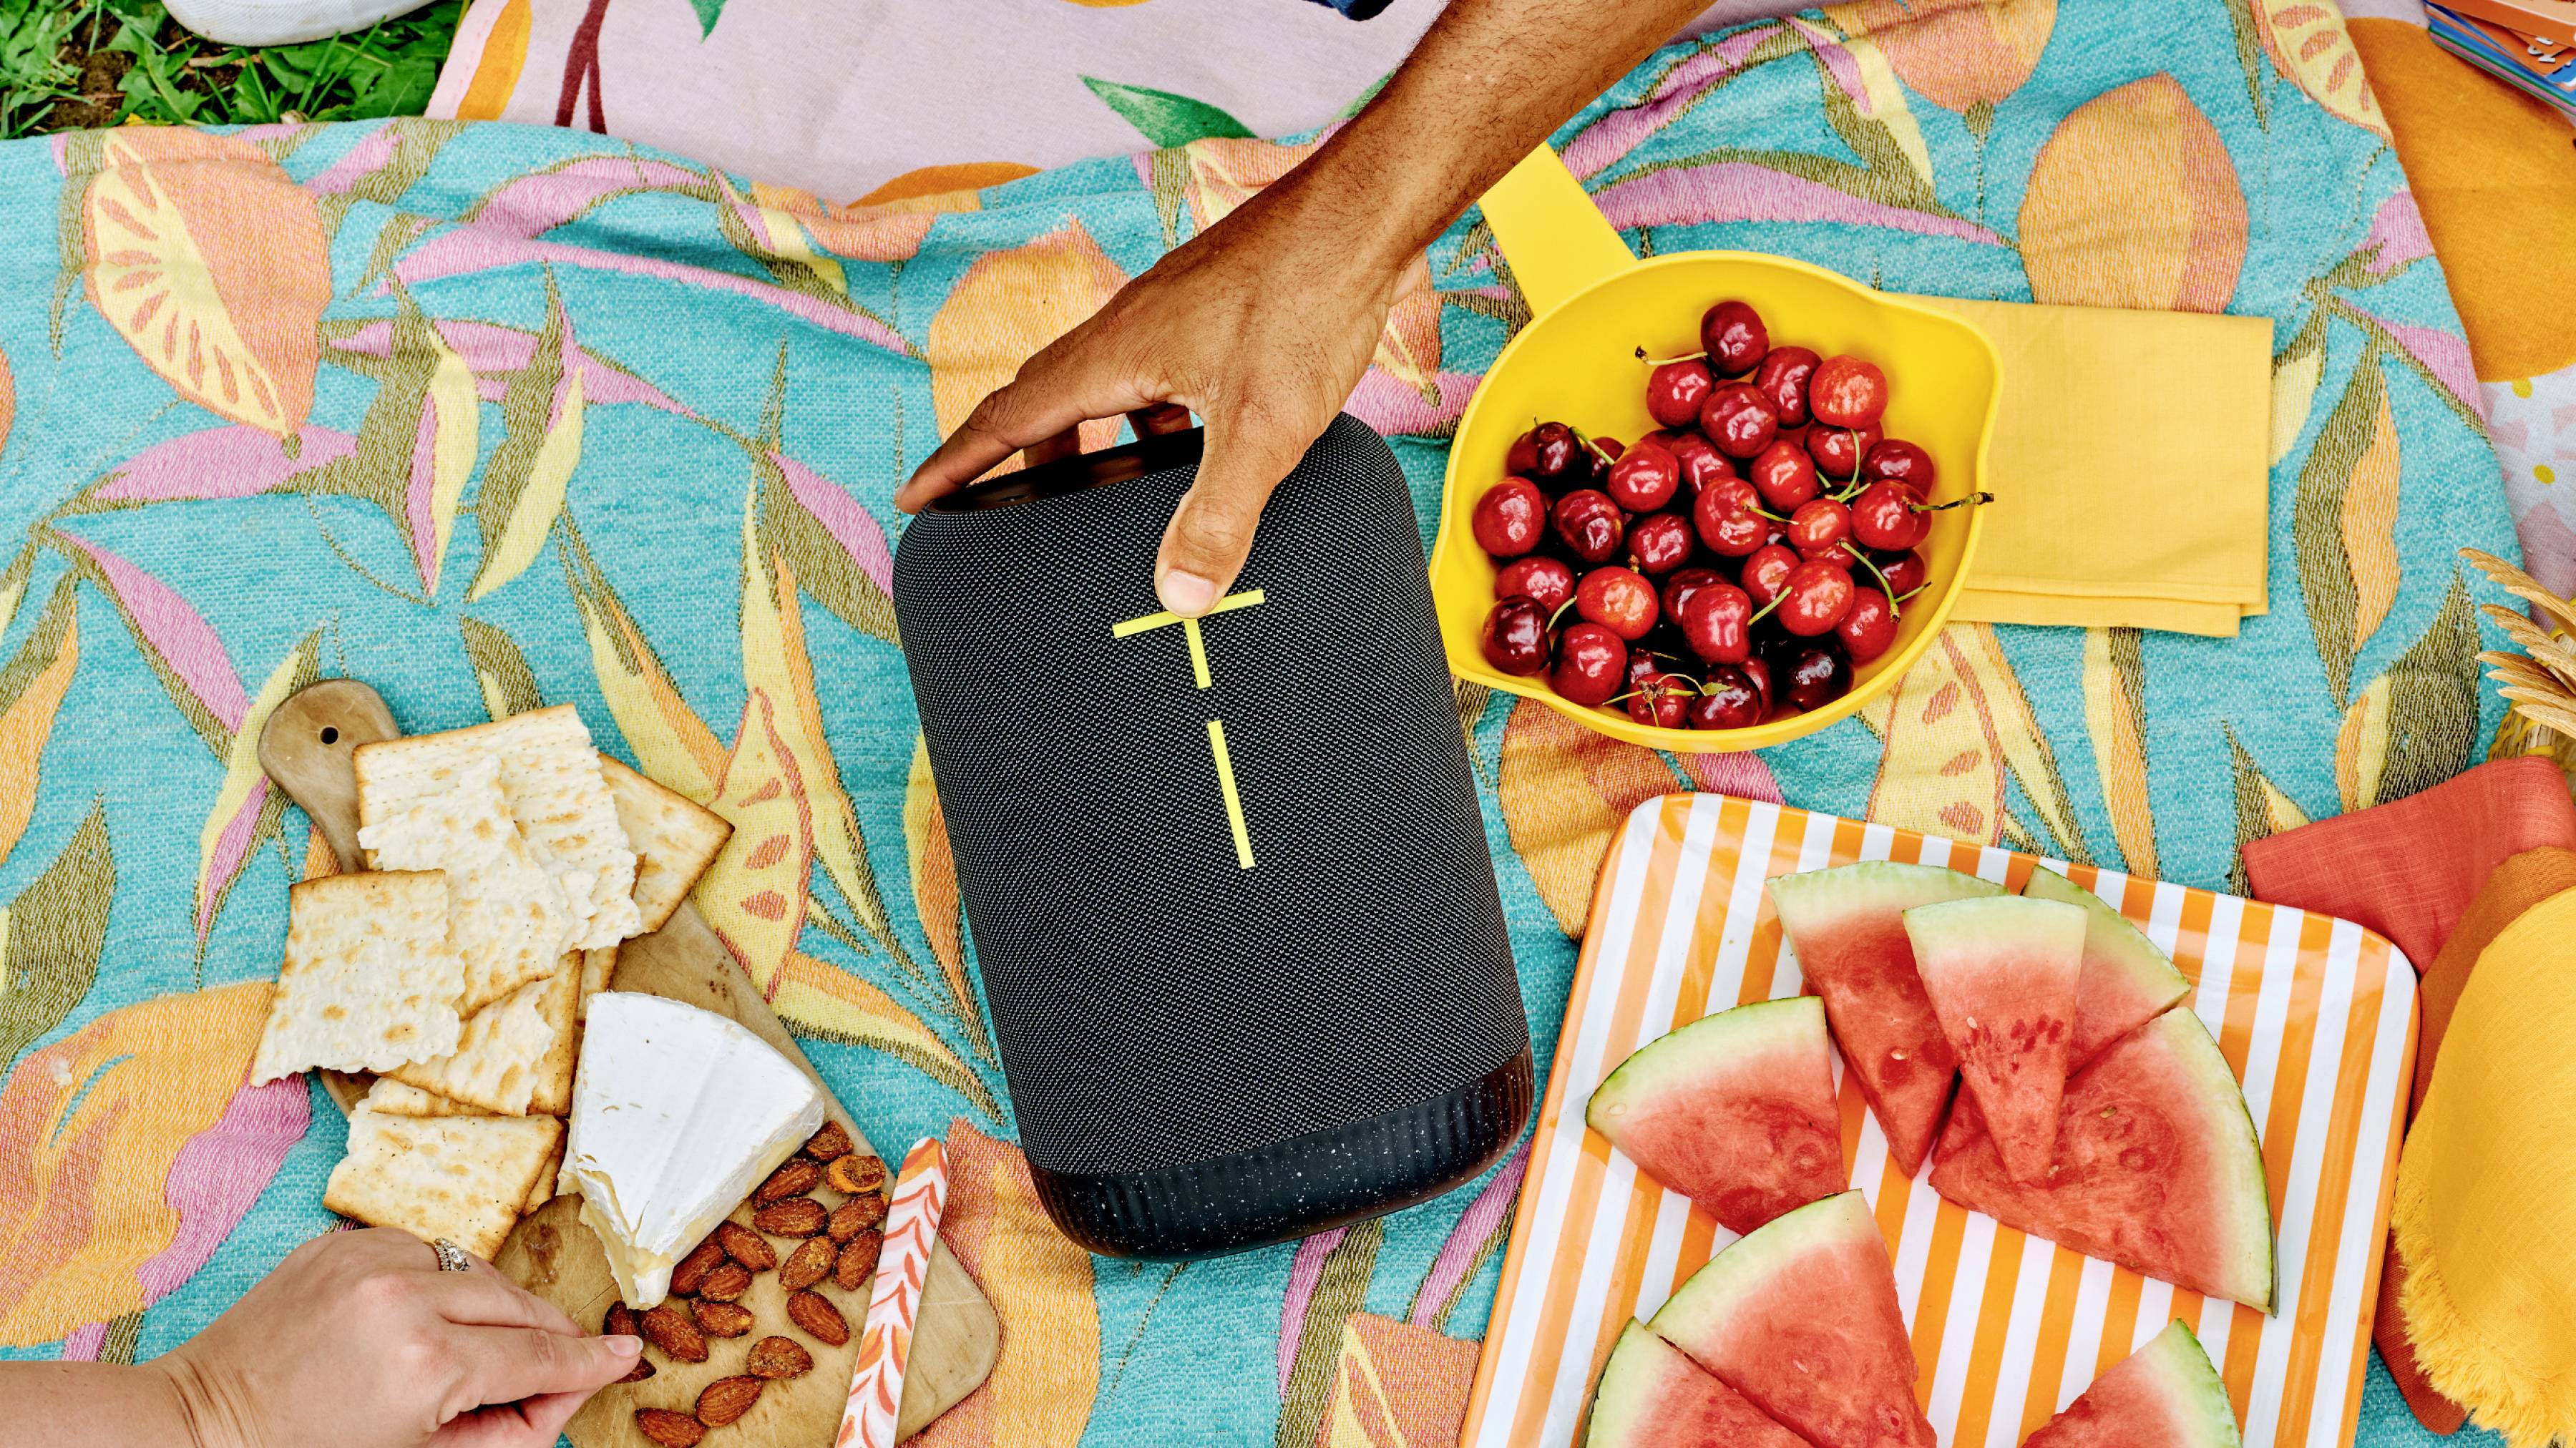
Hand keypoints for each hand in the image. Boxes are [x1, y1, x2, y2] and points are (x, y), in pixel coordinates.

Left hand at [150, 1228, 639, 1447]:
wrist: (201, 1426)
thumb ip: (510, 1429)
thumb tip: (567, 1389)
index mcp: (425, 1363)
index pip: (537, 1357)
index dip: (588, 1362)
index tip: (625, 1355)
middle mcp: (404, 1297)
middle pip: (519, 1305)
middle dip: (544, 1340)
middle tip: (546, 1375)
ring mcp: (370, 1259)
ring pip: (478, 1270)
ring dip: (489, 1309)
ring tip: (467, 1354)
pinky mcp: (342, 1241)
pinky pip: (424, 1252)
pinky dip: (436, 1284)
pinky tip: (416, 1320)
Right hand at [895, 173, 1407, 615]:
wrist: (1364, 214)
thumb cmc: (1308, 300)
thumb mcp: (1263, 428)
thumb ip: (1217, 515)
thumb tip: (1179, 597)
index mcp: (1113, 354)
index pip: (1008, 417)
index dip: (958, 463)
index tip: (915, 496)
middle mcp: (1128, 325)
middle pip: (1045, 398)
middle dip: (1016, 458)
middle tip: (998, 507)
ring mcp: (1170, 311)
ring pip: (1102, 382)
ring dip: (1087, 436)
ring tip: (1099, 490)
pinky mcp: (1213, 307)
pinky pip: (1153, 370)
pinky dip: (1148, 413)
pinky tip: (1191, 441)